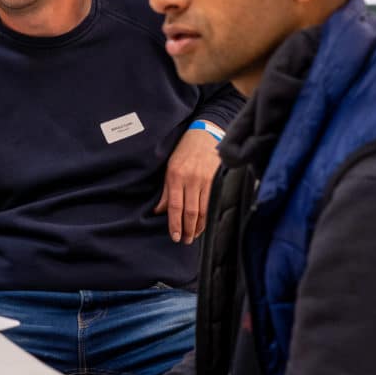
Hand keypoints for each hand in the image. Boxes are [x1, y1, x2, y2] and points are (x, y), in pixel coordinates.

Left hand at [155, 125, 221, 243]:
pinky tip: (205, 224)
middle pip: (190, 211)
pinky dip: (209, 216)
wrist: (204, 133)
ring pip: (203, 210)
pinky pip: (212, 203)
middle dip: (188, 229)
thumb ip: (165, 190)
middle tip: (186, 241)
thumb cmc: (184, 151)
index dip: (175, 224)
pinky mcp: (216, 180)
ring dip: (199, 226)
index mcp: (175, 176)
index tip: (175, 237)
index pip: (174, 206)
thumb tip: (159, 211)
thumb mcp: (169, 168)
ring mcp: (205, 180)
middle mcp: (190, 180)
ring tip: (194, 236)